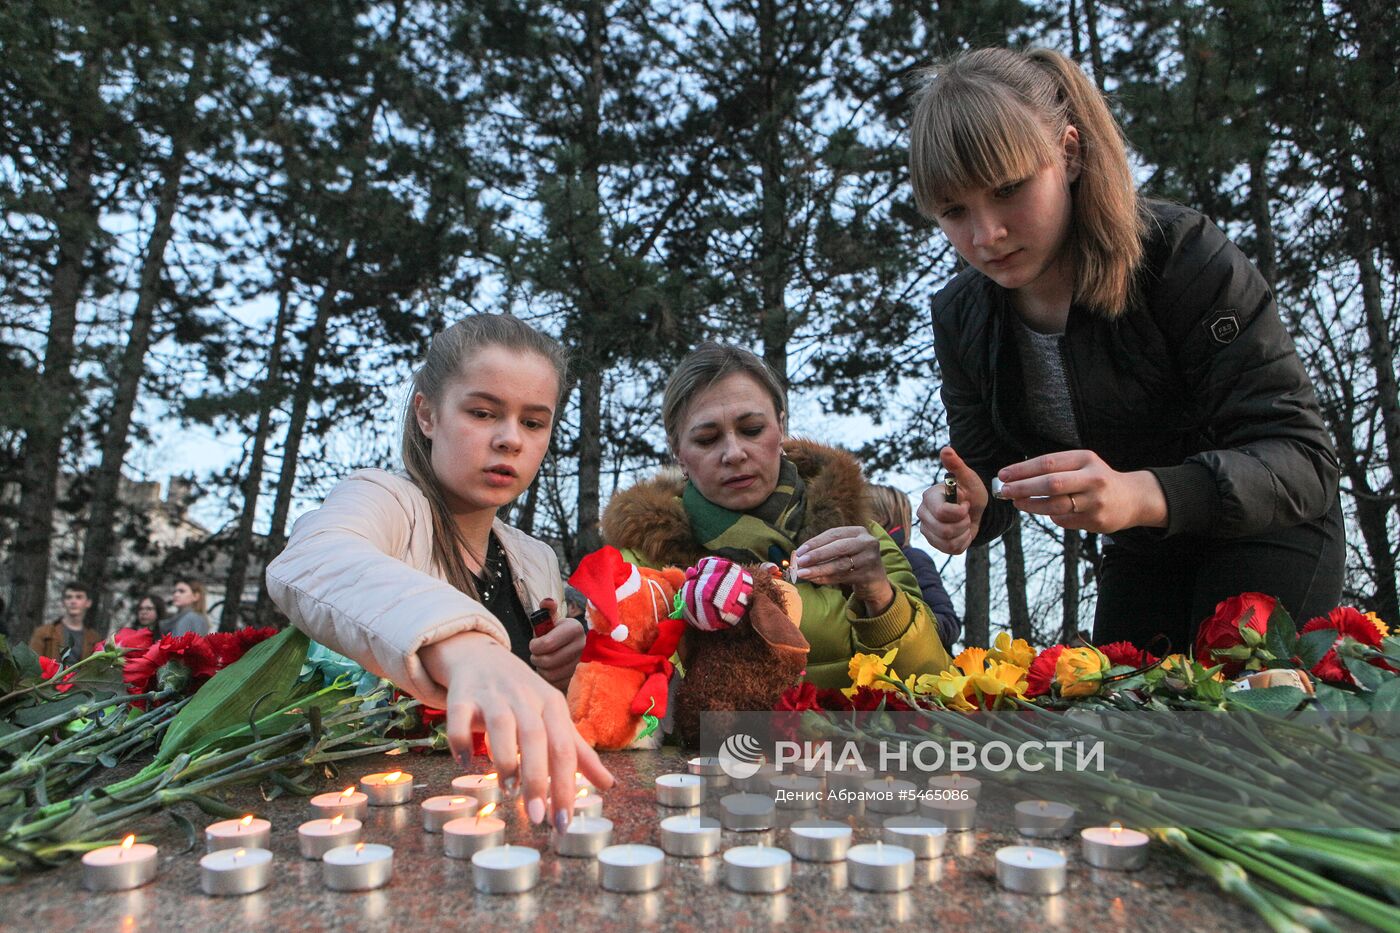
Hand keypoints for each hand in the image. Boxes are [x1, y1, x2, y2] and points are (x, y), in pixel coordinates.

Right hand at [419, 630, 613, 832]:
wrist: (482, 658)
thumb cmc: (524, 697)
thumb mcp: (555, 718)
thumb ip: (578, 752)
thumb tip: (608, 784)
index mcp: (552, 705)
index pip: (564, 748)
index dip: (566, 786)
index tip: (563, 823)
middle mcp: (525, 698)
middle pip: (535, 737)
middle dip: (537, 779)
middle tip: (538, 817)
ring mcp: (493, 696)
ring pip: (501, 725)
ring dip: (505, 759)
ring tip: (508, 792)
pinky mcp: (462, 696)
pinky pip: (459, 717)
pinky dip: (461, 740)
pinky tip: (464, 764)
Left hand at [529, 598, 584, 689]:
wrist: (575, 648)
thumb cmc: (558, 634)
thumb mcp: (553, 620)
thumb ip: (547, 609)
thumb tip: (547, 602)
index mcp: (574, 629)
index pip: (546, 643)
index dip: (535, 646)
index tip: (535, 644)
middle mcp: (582, 647)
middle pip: (547, 661)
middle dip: (536, 658)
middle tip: (537, 655)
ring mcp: (583, 665)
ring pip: (550, 675)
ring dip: (542, 670)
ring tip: (544, 662)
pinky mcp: (580, 679)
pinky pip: (556, 684)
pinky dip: (550, 679)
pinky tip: (552, 671)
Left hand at [791, 525, 893, 614]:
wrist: (875, 581)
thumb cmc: (854, 561)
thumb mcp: (844, 549)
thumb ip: (826, 548)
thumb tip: (799, 554)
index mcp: (859, 532)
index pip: (834, 534)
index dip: (815, 542)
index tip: (799, 551)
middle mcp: (867, 543)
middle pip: (838, 547)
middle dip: (817, 555)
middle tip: (800, 561)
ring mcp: (869, 559)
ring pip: (840, 564)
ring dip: (818, 569)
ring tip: (802, 573)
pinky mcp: (868, 575)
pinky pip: (842, 577)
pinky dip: (826, 579)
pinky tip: (814, 580)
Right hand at [917, 447, 987, 554]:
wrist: (975, 509)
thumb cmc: (970, 491)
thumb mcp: (968, 478)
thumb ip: (956, 465)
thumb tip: (946, 449)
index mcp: (929, 497)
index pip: (942, 513)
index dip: (960, 511)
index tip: (966, 503)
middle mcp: (923, 514)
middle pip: (944, 530)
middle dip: (963, 523)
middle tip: (967, 514)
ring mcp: (927, 530)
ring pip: (948, 542)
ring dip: (964, 533)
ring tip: (965, 522)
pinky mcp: (934, 543)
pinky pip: (951, 550)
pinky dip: (963, 542)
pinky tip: (963, 532)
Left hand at [995, 450, 1167, 532]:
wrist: (1132, 498)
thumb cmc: (1095, 478)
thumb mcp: (1081, 464)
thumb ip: (1053, 468)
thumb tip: (1015, 477)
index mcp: (1086, 459)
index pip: (1047, 462)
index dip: (1022, 469)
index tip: (1003, 475)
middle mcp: (1093, 479)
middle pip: (1050, 483)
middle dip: (1023, 487)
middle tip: (1005, 491)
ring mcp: (1096, 501)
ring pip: (1055, 505)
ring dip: (1031, 505)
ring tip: (1018, 502)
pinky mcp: (1096, 521)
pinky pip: (1064, 520)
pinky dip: (1051, 515)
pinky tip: (1045, 511)